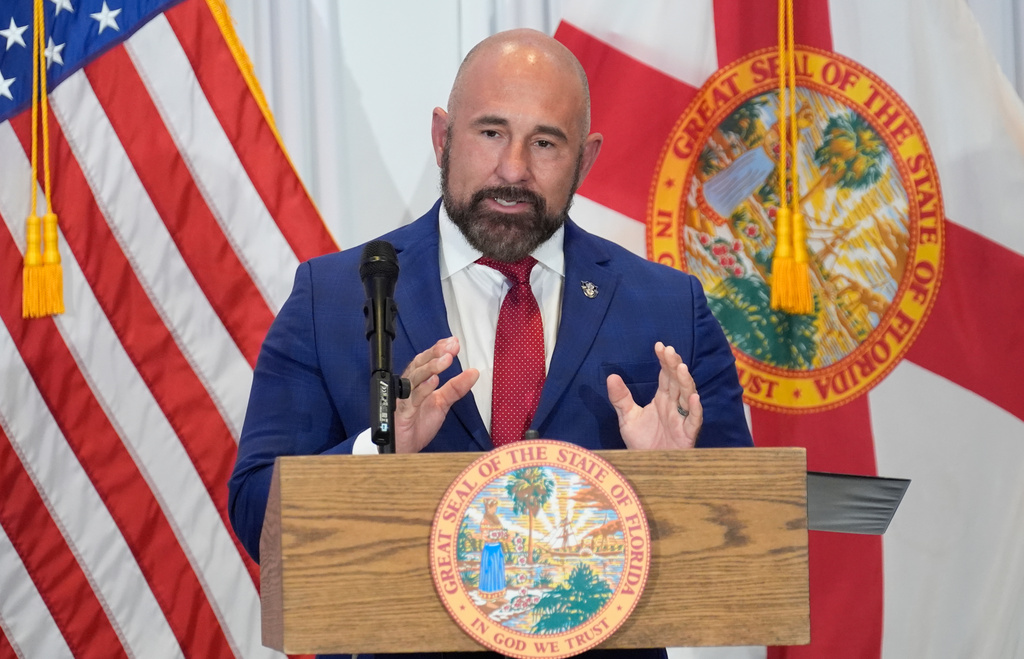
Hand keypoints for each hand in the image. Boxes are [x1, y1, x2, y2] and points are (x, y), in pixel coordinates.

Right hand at [394, 337, 478, 452]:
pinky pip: (411, 399)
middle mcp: (409, 387)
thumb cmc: (419, 424)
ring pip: (414, 378)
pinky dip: (423, 389)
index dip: (438, 349)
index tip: (453, 341)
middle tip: (452, 346)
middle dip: (435, 353)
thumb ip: (456, 388)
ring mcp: (404, 399)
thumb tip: (474, 372)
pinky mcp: (403, 413)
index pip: (426, 359)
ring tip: (446, 359)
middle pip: (419, 364)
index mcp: (417, 382)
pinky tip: (434, 381)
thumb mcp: (442, 403)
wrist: (405, 448)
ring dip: (431, 367)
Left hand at [606, 341, 701, 449]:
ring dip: (685, 382)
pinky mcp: (687, 434)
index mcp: (662, 399)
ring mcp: (682, 419)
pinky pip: (694, 420)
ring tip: (681, 368)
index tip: (660, 346)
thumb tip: (611, 376)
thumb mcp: (627, 418)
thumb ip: (620, 398)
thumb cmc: (641, 442)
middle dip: (674, 366)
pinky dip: (695, 409)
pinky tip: (693, 398)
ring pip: (687, 397)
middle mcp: (674, 406)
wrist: (647, 467)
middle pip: (677, 382)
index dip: (664, 361)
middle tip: (670, 351)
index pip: (665, 376)